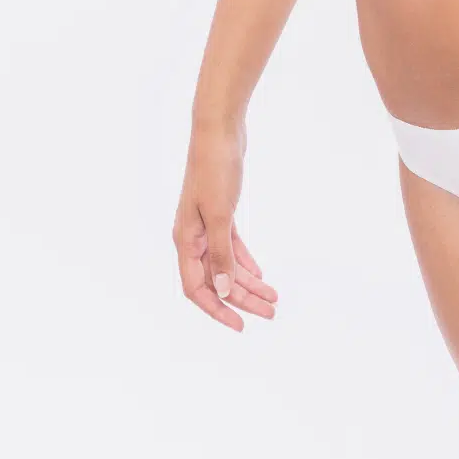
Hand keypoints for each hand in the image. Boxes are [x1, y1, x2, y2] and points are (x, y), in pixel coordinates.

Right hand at [172, 117, 277, 330]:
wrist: (218, 132)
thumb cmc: (215, 169)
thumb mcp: (220, 214)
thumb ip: (220, 253)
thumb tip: (221, 290)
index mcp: (185, 240)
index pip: (197, 289)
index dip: (217, 310)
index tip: (240, 326)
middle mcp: (193, 237)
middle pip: (216, 279)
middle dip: (242, 300)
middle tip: (270, 313)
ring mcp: (206, 225)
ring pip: (226, 264)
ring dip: (248, 283)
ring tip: (273, 298)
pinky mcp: (221, 213)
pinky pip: (231, 246)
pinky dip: (244, 261)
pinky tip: (260, 275)